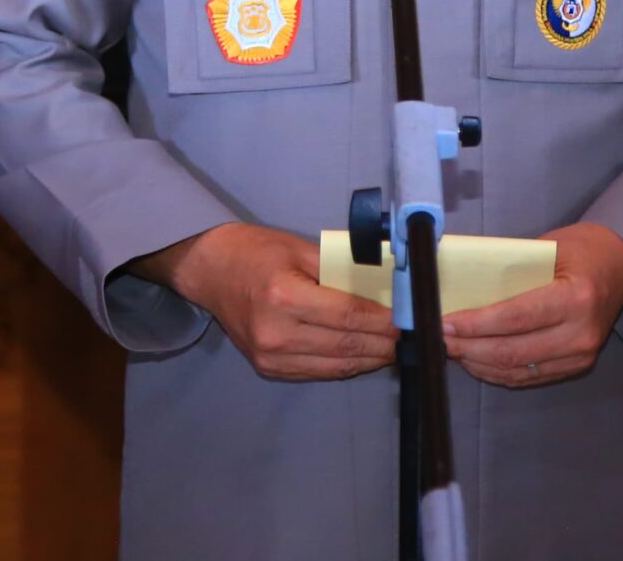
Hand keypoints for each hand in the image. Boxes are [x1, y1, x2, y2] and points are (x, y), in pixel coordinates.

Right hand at [132, 223, 397, 380]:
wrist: (210, 271)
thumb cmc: (256, 251)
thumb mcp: (300, 248)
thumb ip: (342, 269)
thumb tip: (387, 286)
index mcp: (284, 297)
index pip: (348, 317)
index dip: (383, 322)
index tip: (409, 320)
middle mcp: (276, 334)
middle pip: (345, 346)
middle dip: (384, 344)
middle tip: (412, 337)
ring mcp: (271, 358)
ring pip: (336, 365)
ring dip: (370, 359)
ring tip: (394, 348)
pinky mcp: (269, 370)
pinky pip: (319, 372)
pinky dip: (347, 365)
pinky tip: (365, 355)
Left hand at [443, 221, 622, 388]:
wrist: (620, 266)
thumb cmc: (580, 249)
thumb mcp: (546, 247)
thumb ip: (510, 272)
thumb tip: (460, 291)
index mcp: (575, 298)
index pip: (515, 318)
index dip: (475, 325)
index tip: (443, 323)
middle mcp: (580, 333)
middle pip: (512, 351)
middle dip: (469, 348)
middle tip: (438, 339)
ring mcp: (581, 355)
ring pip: (517, 370)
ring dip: (479, 363)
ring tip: (452, 349)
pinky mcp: (577, 367)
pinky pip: (529, 376)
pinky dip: (498, 371)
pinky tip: (477, 360)